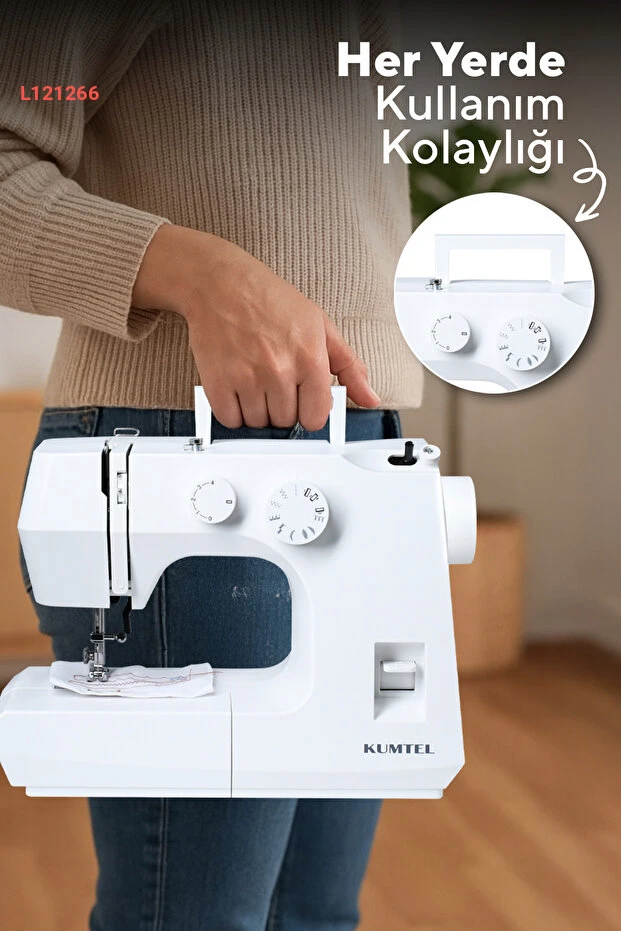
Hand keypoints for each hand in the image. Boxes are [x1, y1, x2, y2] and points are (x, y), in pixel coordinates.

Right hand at [133, 224, 380, 429]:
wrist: (221, 282)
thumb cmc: (270, 299)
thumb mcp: (321, 325)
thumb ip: (349, 366)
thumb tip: (369, 398)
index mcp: (310, 358)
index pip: (316, 418)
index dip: (309, 411)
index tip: (302, 400)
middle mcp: (280, 371)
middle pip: (286, 421)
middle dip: (282, 407)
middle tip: (275, 383)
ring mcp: (247, 378)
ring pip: (258, 423)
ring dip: (257, 411)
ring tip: (255, 383)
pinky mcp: (218, 382)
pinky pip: (230, 420)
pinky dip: (233, 412)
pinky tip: (237, 390)